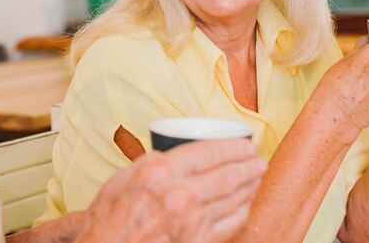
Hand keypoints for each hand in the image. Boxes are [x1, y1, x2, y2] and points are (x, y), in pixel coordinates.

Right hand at [75, 139, 266, 242]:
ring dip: (250, 185)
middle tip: (259, 159)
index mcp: (161, 173)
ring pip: (233, 198)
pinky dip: (242, 210)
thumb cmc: (109, 220)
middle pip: (227, 175)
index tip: (245, 144)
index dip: (233, 147)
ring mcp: (192, 222)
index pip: (208, 152)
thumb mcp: (122, 178)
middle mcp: (180, 196)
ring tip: (257, 176)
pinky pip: (230, 224)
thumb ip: (152, 162)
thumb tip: (176, 153)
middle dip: (249, 165)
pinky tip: (246, 202)